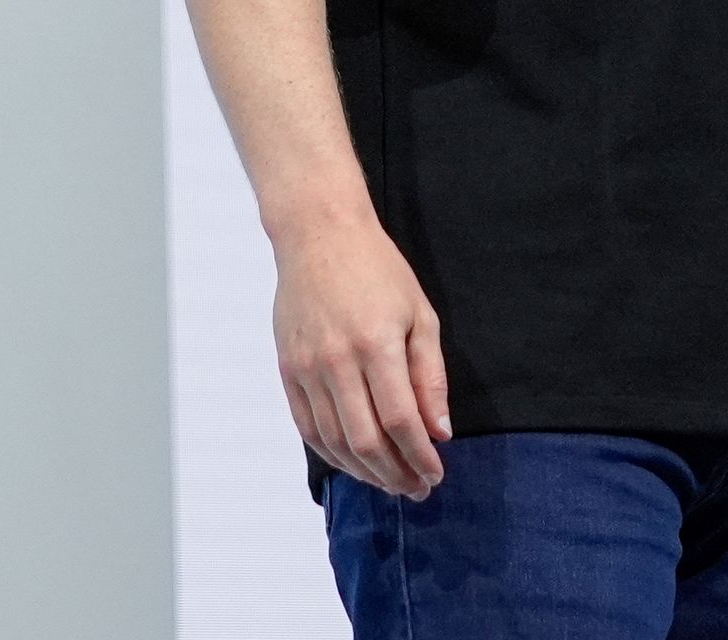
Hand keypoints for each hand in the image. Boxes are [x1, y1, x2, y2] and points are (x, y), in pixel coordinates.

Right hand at [272, 204, 450, 498]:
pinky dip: (332, 454)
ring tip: (391, 483)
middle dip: (395, 474)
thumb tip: (439, 430)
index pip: (401, 420)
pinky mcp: (288, 371)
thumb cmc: (378, 272)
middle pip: (366, 441)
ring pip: (335, 442)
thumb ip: (430, 375)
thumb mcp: (420, 314)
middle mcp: (337, 362)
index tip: (436, 474)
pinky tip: (355, 464)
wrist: (319, 238)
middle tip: (417, 489)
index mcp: (377, 344)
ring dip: (365, 472)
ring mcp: (307, 369)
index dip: (420, 456)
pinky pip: (309, 428)